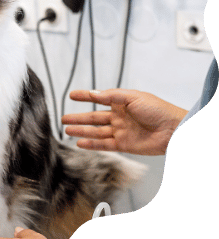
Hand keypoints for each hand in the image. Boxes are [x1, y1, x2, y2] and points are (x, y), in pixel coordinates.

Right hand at [63, 89, 187, 154]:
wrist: (174, 129)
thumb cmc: (157, 109)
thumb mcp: (133, 97)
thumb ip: (112, 96)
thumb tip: (93, 93)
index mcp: (121, 102)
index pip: (99, 98)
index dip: (85, 97)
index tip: (72, 95)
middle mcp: (119, 117)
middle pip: (94, 117)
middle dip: (78, 118)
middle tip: (63, 119)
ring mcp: (120, 131)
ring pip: (96, 131)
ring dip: (82, 131)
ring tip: (67, 130)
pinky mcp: (124, 145)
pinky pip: (104, 145)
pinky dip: (92, 144)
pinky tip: (80, 143)